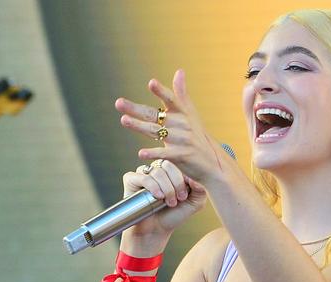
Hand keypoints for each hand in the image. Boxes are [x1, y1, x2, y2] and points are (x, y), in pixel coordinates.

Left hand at [115, 69, 230, 186]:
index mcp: (183, 113)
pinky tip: (141, 153)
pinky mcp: (181, 156)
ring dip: (140, 126)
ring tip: (124, 120)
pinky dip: (153, 153)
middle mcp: (182, 125)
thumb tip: (180, 71)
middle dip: (136, 109)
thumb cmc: (197, 135)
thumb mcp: (190, 114)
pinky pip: (164, 154)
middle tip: (118, 103)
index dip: (161, 92)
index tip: (152, 83)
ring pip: (157, 132)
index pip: (171, 100)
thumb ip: (181, 93)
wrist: (212, 162)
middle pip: (155, 115)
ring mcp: (182, 140)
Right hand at [119, 159, 206, 254]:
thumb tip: (196, 178)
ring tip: (169, 202)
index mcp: (172, 171)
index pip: (179, 163)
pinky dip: (153, 186)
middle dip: (176, 183)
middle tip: (179, 199)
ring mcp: (143, 173)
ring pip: (157, 171)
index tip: (185, 196)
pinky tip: (158, 197)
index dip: (183, 179)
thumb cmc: (174, 214)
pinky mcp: (131, 180)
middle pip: (168, 165)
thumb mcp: (194, 203)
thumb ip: (200, 189)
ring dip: (166, 188)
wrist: (156, 230)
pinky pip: (143, 177)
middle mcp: (157, 169)